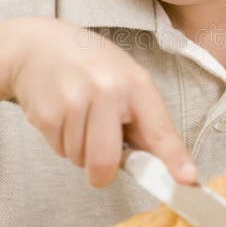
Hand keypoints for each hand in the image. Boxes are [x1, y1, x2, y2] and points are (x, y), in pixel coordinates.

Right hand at [4, 18, 196, 186]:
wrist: (38, 46)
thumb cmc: (91, 65)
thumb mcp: (126, 78)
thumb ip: (144, 120)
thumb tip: (160, 164)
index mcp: (135, 84)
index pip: (159, 129)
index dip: (174, 158)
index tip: (187, 180)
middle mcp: (106, 91)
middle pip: (105, 160)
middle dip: (102, 173)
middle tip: (100, 159)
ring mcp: (73, 101)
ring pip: (79, 159)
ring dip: (80, 151)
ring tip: (79, 117)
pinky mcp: (46, 114)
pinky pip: (59, 151)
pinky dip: (62, 142)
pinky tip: (63, 115)